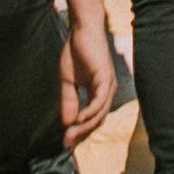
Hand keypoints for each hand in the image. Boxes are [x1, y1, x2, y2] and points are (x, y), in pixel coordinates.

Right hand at [59, 16, 115, 145]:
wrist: (82, 29)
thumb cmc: (76, 52)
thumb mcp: (68, 81)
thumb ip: (69, 101)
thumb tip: (67, 124)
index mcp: (98, 93)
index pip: (92, 119)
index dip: (79, 132)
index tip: (66, 143)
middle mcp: (106, 92)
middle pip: (97, 120)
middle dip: (82, 134)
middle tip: (67, 144)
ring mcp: (108, 85)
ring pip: (100, 114)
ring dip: (85, 126)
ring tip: (71, 135)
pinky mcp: (105, 77)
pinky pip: (100, 100)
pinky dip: (90, 112)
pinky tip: (79, 120)